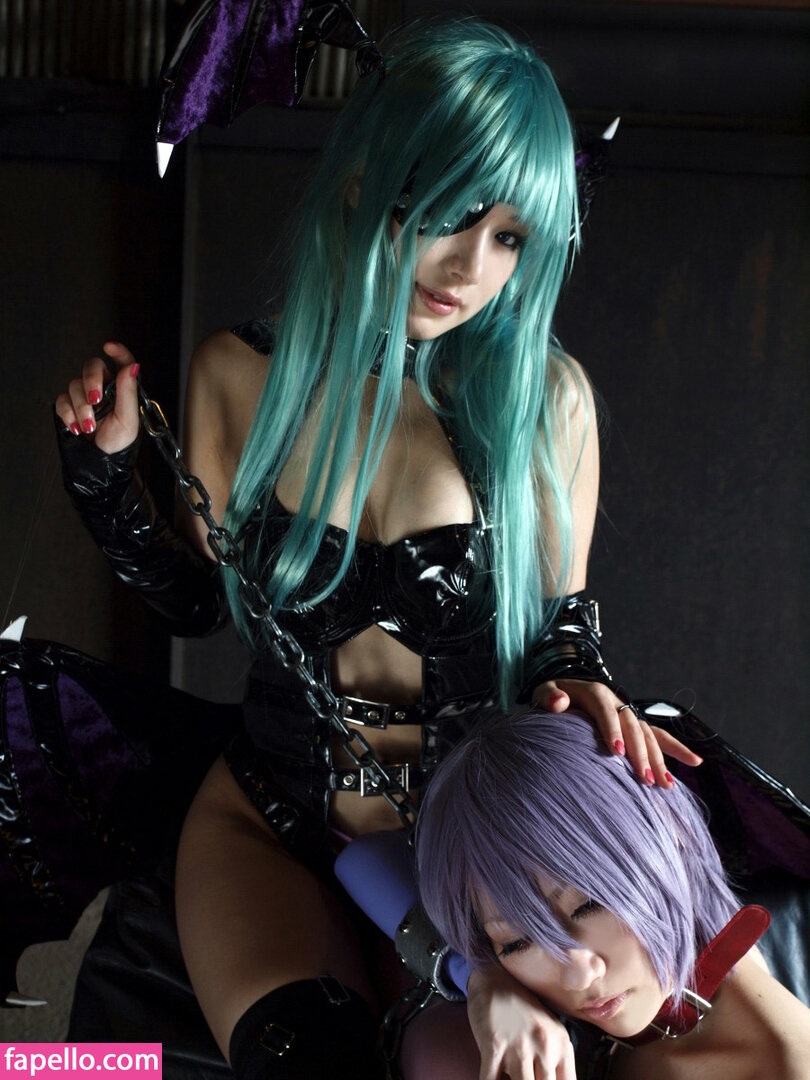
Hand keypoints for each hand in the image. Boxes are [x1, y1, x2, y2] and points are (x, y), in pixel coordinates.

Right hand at [54, 342, 140, 453]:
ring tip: (89, 427)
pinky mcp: (68, 406)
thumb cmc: (118, 443)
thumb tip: (132, 366)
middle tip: (95, 400)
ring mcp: (84, 396)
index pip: (121, 363)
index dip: (117, 351)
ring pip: (74, 384)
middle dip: (91, 381)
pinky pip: (62, 400)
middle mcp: (103, 388)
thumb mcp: (128, 420)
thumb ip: (128, 392)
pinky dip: (68, 414)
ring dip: (81, 407)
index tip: (109, 346)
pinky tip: (77, 428)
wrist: (100, 463)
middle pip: (91, 366)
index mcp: (121, 388)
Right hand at [467, 964, 575, 1079]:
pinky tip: (491, 1077)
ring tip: (508, 1075)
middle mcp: (544, 1045)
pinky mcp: (494, 1044)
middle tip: (524, 1078)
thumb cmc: (521, 1008)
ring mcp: (519, 1045)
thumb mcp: (549, 1030)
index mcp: (562, 1044)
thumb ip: (556, 1061)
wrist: (494, 976)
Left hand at [532, 679, 702, 789]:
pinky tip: (695, 761)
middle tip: (644, 779)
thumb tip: (559, 703)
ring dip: (658, 758)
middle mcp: (617, 703)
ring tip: (664, 785)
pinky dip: (676, 749)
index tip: (617, 752)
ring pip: (648, 735)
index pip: (605, 709)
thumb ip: (549, 697)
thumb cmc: (552, 699)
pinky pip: (659, 736)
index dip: (612, 728)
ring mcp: (629, 715)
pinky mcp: (636, 727)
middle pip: (633, 725)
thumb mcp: (544, 694)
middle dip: (640, 752)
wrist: (563, 696)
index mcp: (595, 693)